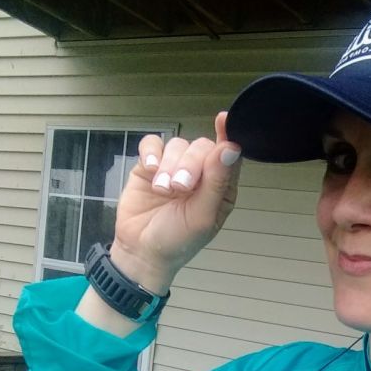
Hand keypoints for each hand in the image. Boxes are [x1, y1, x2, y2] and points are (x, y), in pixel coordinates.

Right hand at [111, 111, 240, 292]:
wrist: (140, 250)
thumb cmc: (177, 240)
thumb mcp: (201, 216)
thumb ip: (216, 182)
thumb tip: (230, 148)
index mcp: (220, 188)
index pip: (228, 156)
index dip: (226, 136)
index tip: (222, 120)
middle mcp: (200, 174)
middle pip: (201, 147)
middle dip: (190, 164)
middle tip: (179, 187)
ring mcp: (174, 167)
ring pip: (177, 145)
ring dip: (169, 165)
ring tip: (162, 191)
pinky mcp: (149, 166)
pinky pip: (152, 144)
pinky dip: (151, 154)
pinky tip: (150, 170)